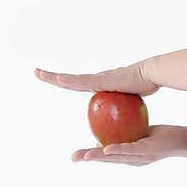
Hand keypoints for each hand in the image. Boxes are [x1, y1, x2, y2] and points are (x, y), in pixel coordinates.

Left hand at [34, 60, 159, 96]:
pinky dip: (67, 80)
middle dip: (54, 77)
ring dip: (54, 77)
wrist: (150, 75)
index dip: (68, 83)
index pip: (80, 85)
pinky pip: (80, 81)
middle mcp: (96, 80)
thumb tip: (126, 114)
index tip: (57, 82)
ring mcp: (97, 79)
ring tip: (38, 73)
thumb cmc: (144, 86)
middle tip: (37, 72)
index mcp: (101, 85)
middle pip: (71, 80)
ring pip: (71, 79)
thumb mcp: (130, 99)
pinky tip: (56, 79)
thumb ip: (125, 104)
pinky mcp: (100, 80)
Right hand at [71, 124, 186, 163]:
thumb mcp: (140, 132)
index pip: (106, 155)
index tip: (75, 155)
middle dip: (89, 159)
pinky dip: (118, 150)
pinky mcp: (149, 151)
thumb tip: (111, 119)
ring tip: (86, 156)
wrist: (184, 140)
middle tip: (73, 157)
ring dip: (100, 158)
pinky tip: (107, 149)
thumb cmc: (162, 136)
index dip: (90, 155)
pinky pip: (131, 150)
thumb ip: (126, 130)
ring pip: (116, 157)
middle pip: (107, 159)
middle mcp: (133, 159)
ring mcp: (141, 157)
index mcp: (129, 155)